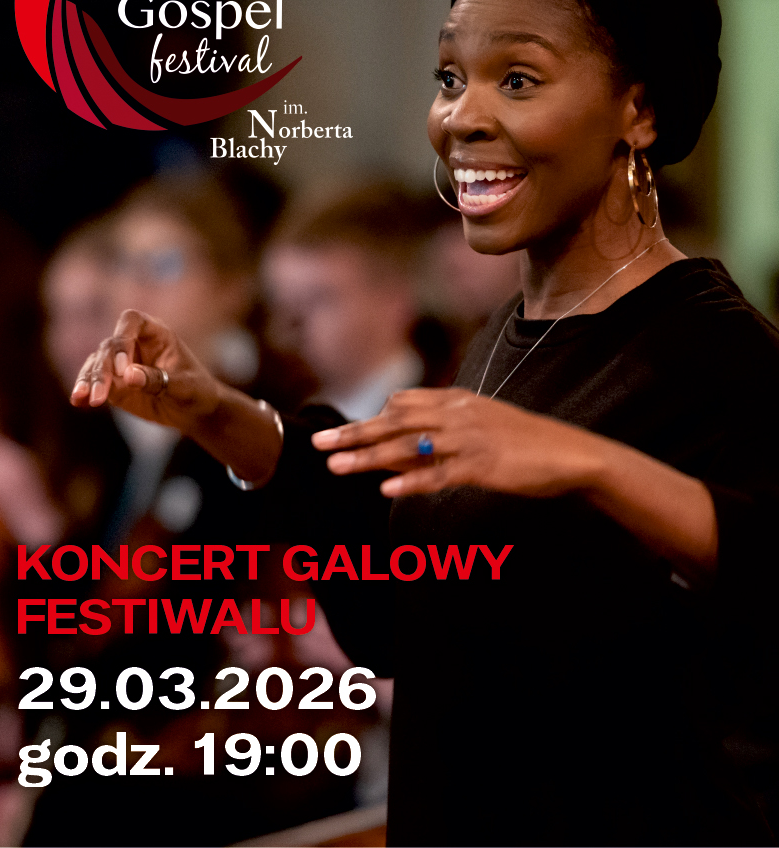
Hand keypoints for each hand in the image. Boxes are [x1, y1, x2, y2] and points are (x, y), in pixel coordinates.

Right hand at [70, 309, 222, 435]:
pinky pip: (94, 382)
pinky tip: (77, 400)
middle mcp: (134, 343)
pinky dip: (84, 390)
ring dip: (89, 380)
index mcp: (156, 333)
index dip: (123, 339)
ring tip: (85, 398)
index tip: (123, 367)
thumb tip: (128, 375)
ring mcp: (121, 363)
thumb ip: (158, 380)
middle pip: (110, 346)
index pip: (131, 321)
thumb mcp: (184, 386)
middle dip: (103, 370)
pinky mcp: (114, 383)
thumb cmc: (196, 390)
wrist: (195, 410)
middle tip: (101, 395)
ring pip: (97, 363)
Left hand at [311, 387, 601, 497]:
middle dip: (353, 433)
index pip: (403, 404)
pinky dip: (411, 481)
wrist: (572, 453)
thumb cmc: (527, 442)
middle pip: (394, 422)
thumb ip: (449, 427)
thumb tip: (414, 441)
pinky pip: (438, 474)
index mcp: (457, 401)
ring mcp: (468, 439)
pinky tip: (385, 489)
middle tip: (318, 442)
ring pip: (407, 447)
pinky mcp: (482, 466)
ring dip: (367, 457)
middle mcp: (457, 414)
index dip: (372, 419)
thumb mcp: (485, 423)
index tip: (344, 432)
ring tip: (335, 466)